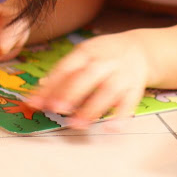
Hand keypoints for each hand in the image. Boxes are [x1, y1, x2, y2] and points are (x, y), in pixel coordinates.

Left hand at [26, 32, 152, 129]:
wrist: (139, 49)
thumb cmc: (102, 56)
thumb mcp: (82, 56)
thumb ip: (61, 76)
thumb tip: (36, 98)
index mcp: (87, 52)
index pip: (67, 67)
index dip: (52, 85)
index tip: (37, 102)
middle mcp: (105, 61)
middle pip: (89, 75)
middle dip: (72, 92)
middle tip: (56, 109)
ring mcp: (122, 74)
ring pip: (108, 90)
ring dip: (92, 108)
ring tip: (76, 125)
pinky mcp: (135, 88)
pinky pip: (130, 102)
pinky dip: (121, 115)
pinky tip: (111, 127)